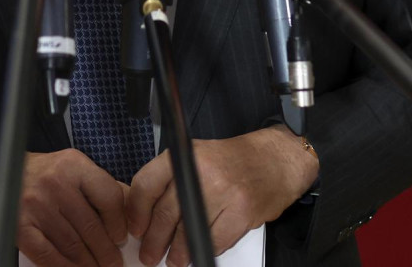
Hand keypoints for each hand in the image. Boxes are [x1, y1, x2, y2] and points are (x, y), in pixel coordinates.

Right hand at [0, 149, 128, 266]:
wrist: (3, 177)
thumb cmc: (46, 176)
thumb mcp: (74, 170)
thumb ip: (101, 188)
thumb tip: (131, 216)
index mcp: (73, 164)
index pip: (109, 197)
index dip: (118, 223)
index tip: (121, 238)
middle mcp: (54, 182)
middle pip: (91, 226)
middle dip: (106, 252)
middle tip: (114, 264)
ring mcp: (35, 205)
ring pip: (72, 245)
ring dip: (89, 264)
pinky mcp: (19, 226)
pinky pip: (48, 255)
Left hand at [126, 127, 318, 266]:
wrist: (276, 160)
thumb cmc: (234, 160)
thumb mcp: (197, 156)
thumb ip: (171, 179)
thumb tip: (144, 213)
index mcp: (186, 154)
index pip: (148, 183)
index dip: (137, 211)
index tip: (136, 228)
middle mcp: (203, 170)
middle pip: (166, 212)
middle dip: (154, 239)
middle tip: (150, 253)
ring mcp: (224, 191)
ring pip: (189, 230)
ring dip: (178, 251)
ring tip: (174, 259)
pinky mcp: (242, 212)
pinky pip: (215, 240)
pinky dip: (204, 249)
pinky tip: (198, 251)